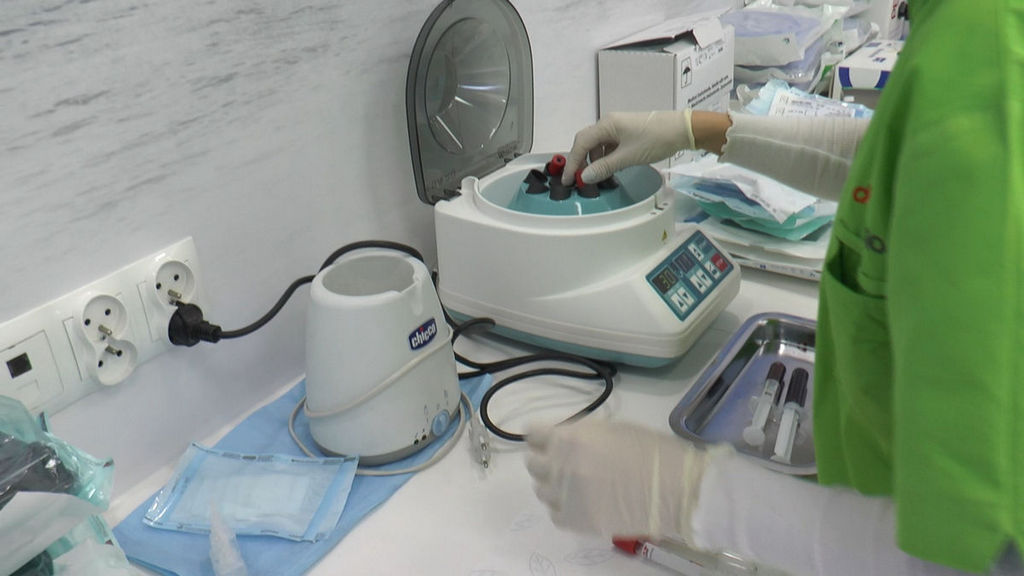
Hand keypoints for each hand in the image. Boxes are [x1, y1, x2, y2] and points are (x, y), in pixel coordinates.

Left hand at [525, 419, 725, 541]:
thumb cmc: (651, 451)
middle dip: (545, 459)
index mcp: (570, 439)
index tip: (546, 439)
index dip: (540, 436)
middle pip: (533, 463)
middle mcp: (561, 467)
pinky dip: (564, 508)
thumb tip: (561, 438)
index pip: (532, 434)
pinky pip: (555, 514)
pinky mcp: (577, 522)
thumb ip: (580, 434)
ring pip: (541, 489)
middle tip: (564, 461)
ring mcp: (566, 497)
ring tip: (575, 484)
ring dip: (553, 484)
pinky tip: (581, 502)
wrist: (676, 488)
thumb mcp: (611, 429)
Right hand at [562, 110, 694, 185]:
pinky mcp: (628, 132)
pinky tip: (611, 168)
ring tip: (598, 176)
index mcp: (607, 125)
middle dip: (581, 160)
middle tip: (579, 179)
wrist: (682, 130)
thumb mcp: (628, 157)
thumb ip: (605, 167)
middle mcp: (609, 123)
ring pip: (599, 145)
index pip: (581, 143)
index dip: (572, 162)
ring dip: (595, 160)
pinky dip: (606, 157)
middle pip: (587, 142)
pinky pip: (610, 145)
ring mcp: (619, 127)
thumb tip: (585, 176)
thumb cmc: (655, 140)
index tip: (568, 179)